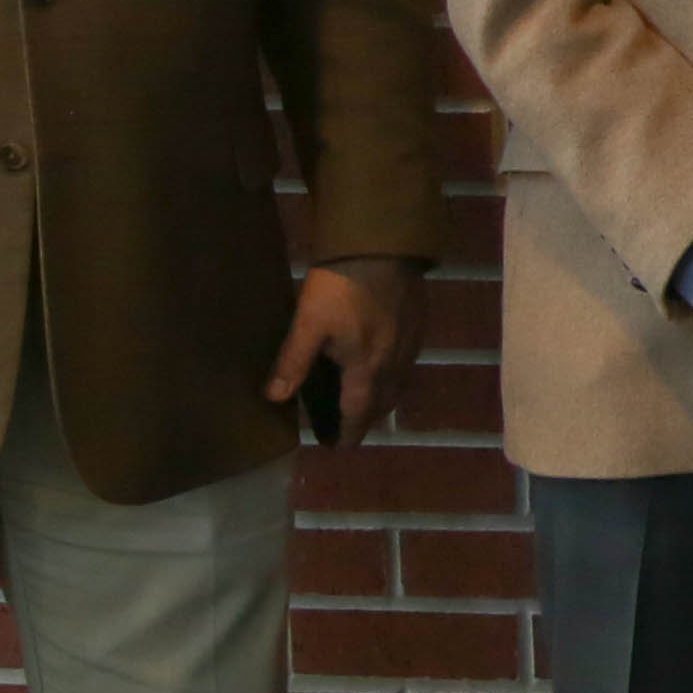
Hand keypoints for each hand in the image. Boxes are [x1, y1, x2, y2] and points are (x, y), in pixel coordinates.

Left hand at [265, 257, 421, 452]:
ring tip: (366, 400)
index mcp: (366, 368)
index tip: (339, 446)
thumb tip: (275, 397)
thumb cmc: (341, 286)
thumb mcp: (308, 322)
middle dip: (367, 419)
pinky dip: (393, 375)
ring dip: (382, 399)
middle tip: (349, 425)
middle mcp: (393, 363)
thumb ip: (293, 361)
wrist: (383, 246)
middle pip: (383, 403)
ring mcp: (410, 344)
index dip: (348, 432)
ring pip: (398, 384)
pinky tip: (383, 363)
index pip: (358, 412)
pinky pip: (407, 363)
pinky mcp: (417, 325)